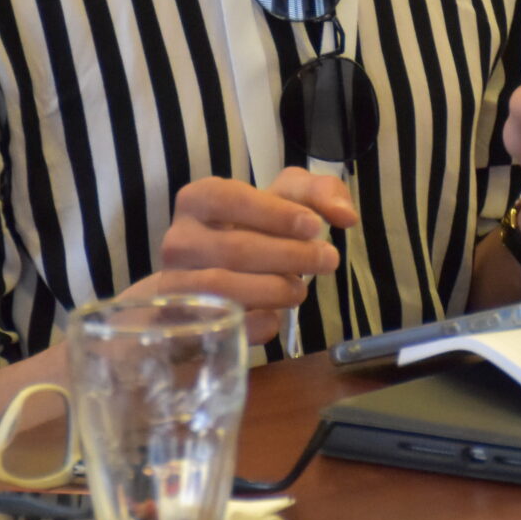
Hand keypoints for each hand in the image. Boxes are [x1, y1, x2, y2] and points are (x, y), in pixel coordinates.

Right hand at [125, 170, 357, 344]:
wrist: (208, 278)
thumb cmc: (251, 230)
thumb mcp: (284, 199)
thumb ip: (318, 194)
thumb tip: (345, 215)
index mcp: (198, 199)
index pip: (230, 199)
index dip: (275, 213)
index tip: (314, 226)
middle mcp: (178, 240)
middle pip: (234, 249)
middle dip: (288, 256)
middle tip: (327, 260)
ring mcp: (175, 284)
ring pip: (223, 289)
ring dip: (273, 290)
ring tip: (301, 290)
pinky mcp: (181, 324)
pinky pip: (218, 326)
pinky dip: (252, 324)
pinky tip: (274, 318)